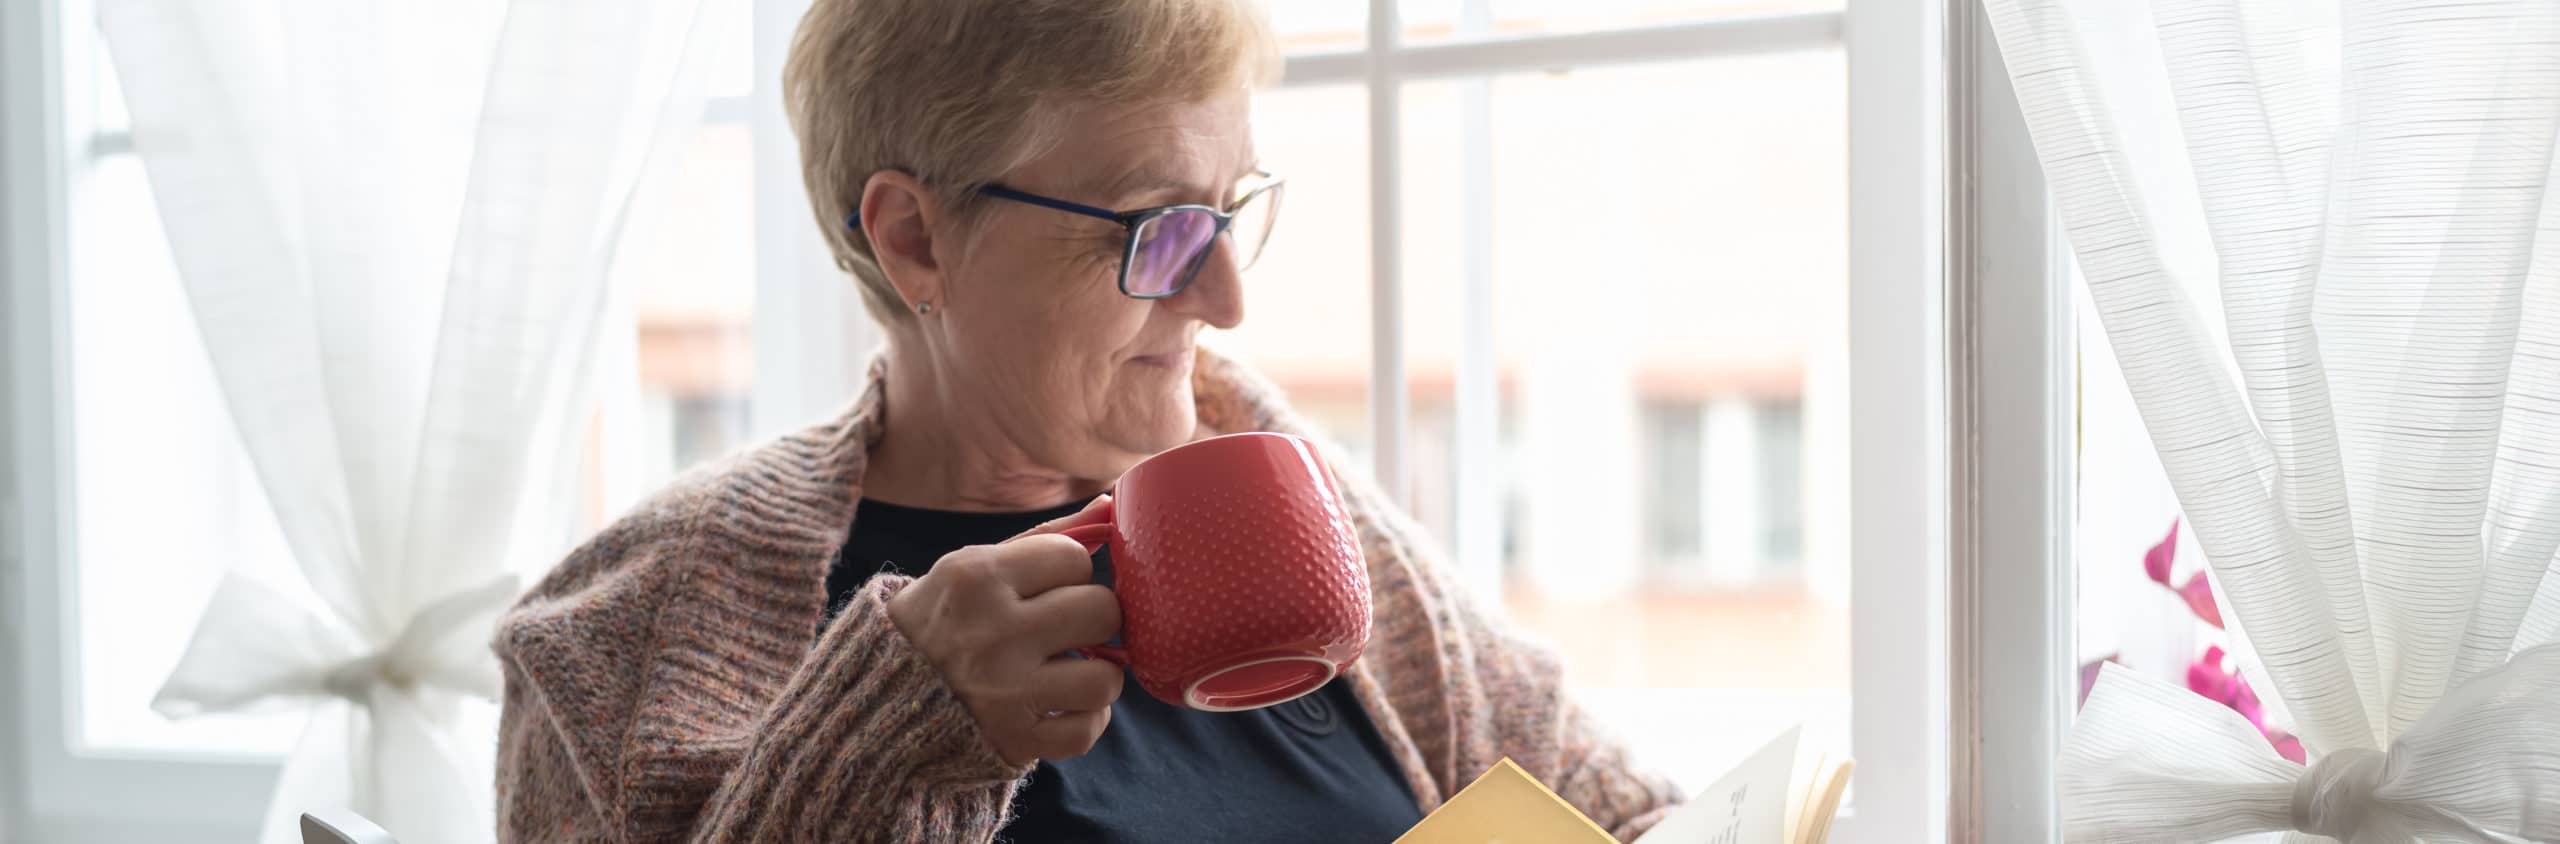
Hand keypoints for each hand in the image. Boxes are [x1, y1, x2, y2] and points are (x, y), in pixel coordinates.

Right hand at [886, 494, 1124, 765]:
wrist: (879, 697)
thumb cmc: (944, 620)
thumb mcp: (975, 568)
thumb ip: (1044, 539)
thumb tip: (1111, 507)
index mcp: (977, 578)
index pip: (1075, 557)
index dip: (1070, 572)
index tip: (1049, 588)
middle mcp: (993, 633)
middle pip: (1102, 611)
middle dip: (1094, 618)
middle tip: (1070, 628)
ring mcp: (1004, 692)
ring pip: (1106, 678)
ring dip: (1097, 674)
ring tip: (1070, 670)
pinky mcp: (1013, 740)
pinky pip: (1087, 730)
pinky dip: (1085, 719)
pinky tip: (1061, 705)